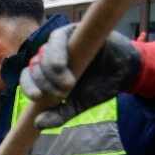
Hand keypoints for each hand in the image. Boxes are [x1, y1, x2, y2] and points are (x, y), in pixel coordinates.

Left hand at [21, 26, 154, 127]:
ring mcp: (61, 42)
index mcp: (47, 73)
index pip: (29, 77)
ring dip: (51, 69)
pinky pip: (57, 38)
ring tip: (69, 83)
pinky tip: (63, 65)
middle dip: (45, 81)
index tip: (37, 97)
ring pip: (44, 52)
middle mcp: (51, 56)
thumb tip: (38, 124)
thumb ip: (59, 114)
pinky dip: (57, 52)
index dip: (29, 86)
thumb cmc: (99, 87)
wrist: (125, 73)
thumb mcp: (78, 105)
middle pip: (35, 65)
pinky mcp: (73, 30)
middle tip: (64, 92)